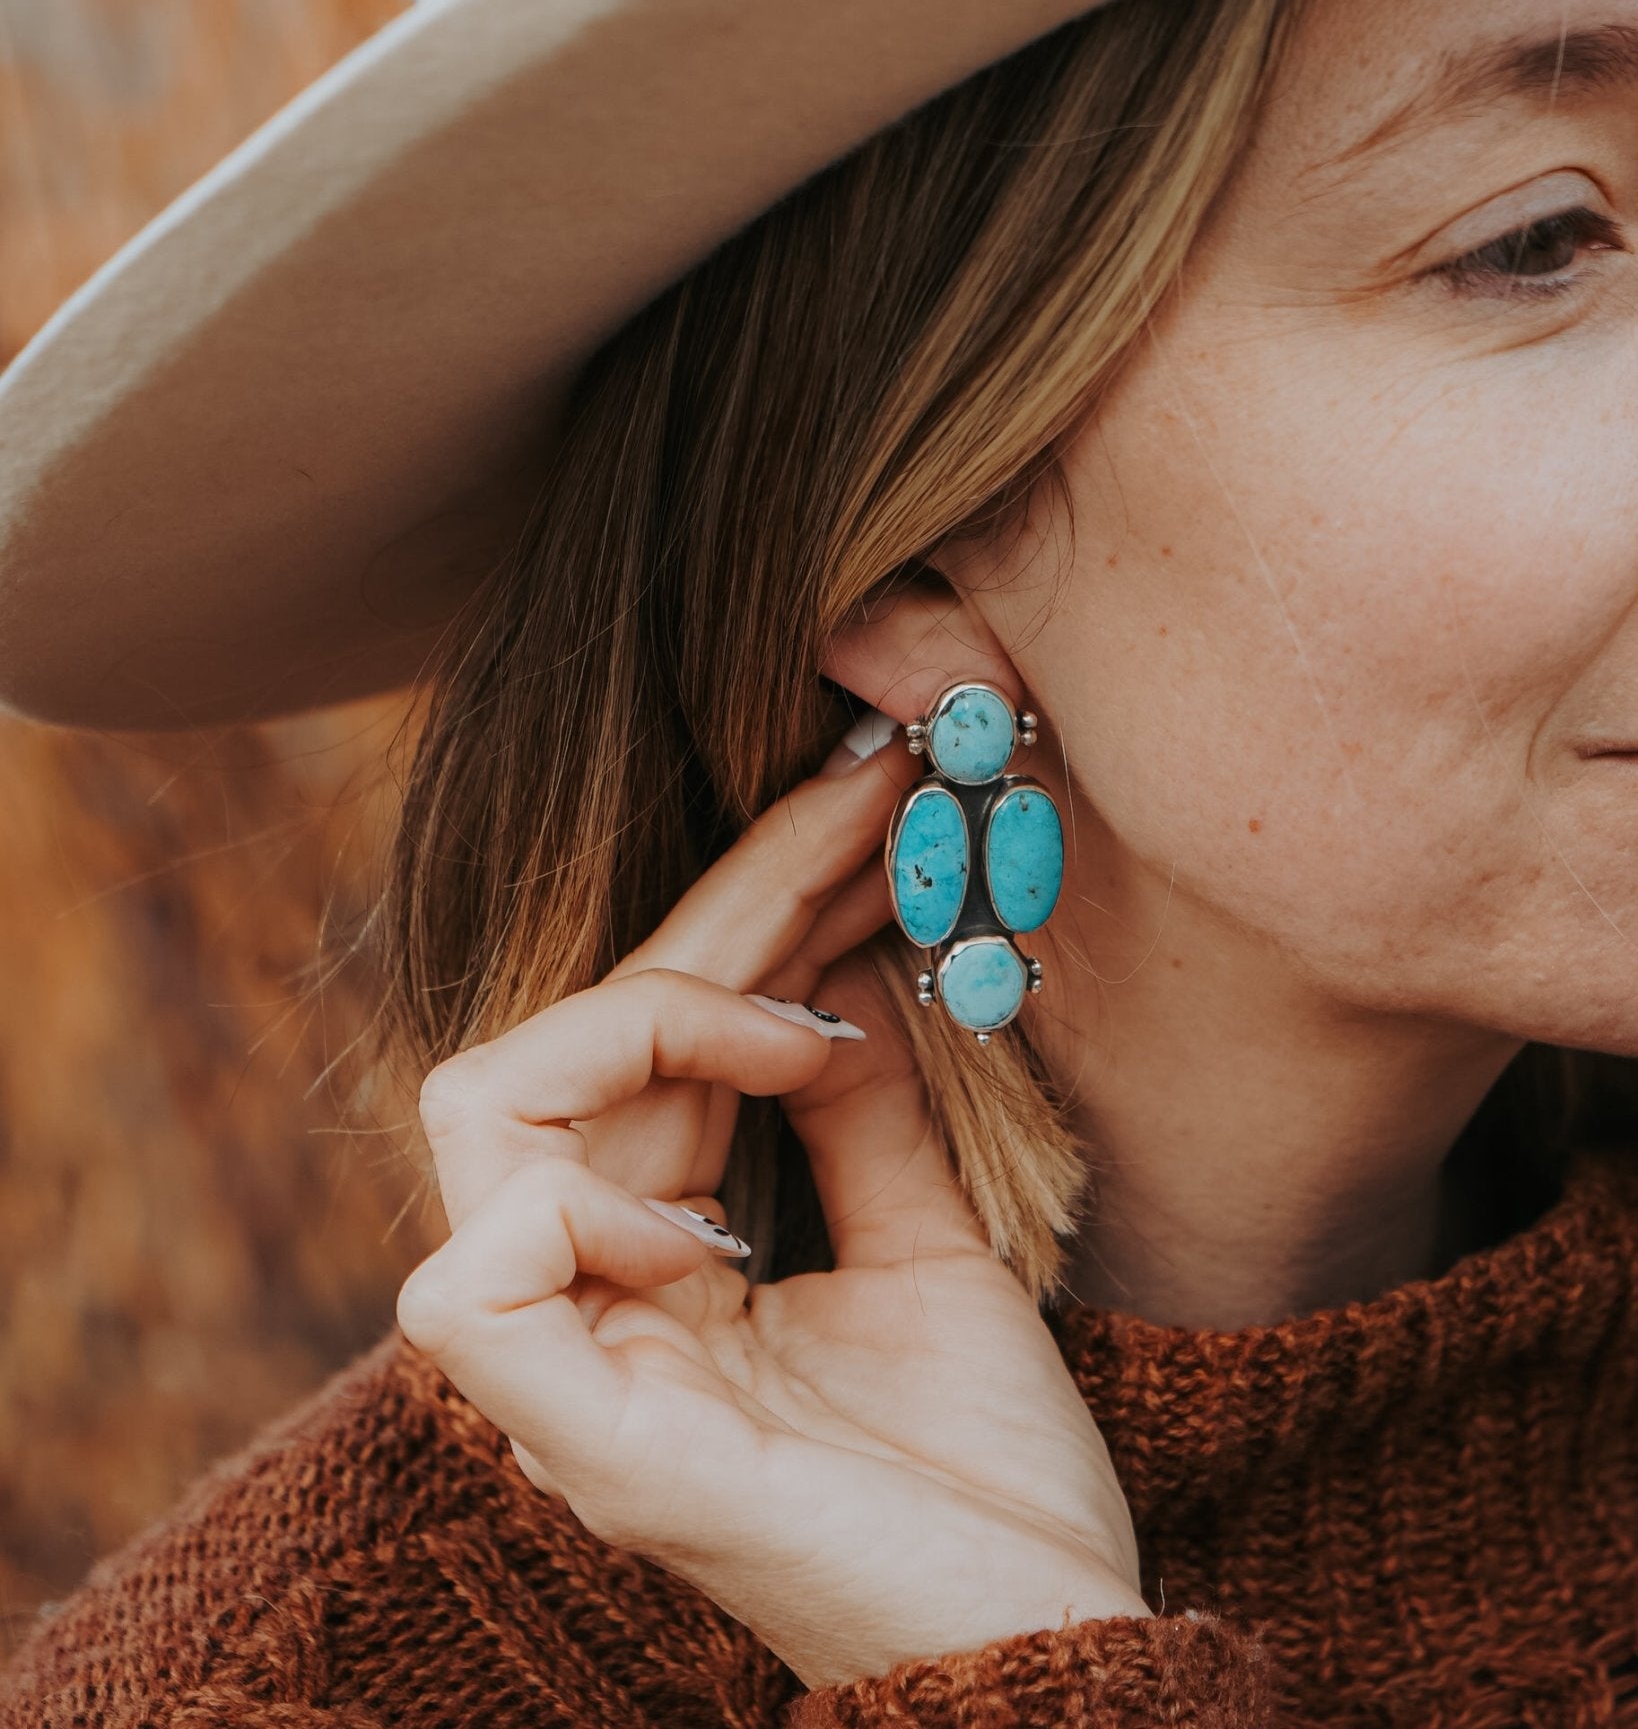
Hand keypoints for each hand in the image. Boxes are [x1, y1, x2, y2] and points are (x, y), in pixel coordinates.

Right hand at [395, 725, 1149, 1690]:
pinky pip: (480, 1278)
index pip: (654, 1034)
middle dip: (729, 896)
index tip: (875, 811)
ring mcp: (572, 1373)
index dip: (749, 904)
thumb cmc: (983, 1479)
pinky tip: (720, 1208)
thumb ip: (863, 1120)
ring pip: (478, 1114)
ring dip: (643, 1020)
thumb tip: (836, 971)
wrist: (1048, 1655)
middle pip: (577, 1030)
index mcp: (664, 1254)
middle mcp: (596, 1296)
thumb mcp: (930, 1251)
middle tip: (870, 796)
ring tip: (803, 1028)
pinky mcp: (588, 1446)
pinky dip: (589, 1199)